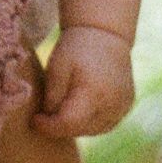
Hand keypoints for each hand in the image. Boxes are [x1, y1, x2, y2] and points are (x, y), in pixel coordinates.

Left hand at [33, 24, 134, 139]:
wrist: (105, 32)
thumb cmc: (76, 47)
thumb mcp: (56, 67)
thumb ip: (52, 97)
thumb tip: (48, 120)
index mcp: (94, 92)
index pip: (69, 124)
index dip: (49, 126)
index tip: (35, 120)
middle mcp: (113, 102)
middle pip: (80, 129)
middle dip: (60, 126)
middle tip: (46, 114)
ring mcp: (123, 105)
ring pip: (93, 130)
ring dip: (76, 126)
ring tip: (63, 109)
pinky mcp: (127, 105)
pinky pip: (105, 123)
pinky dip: (90, 121)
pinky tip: (80, 108)